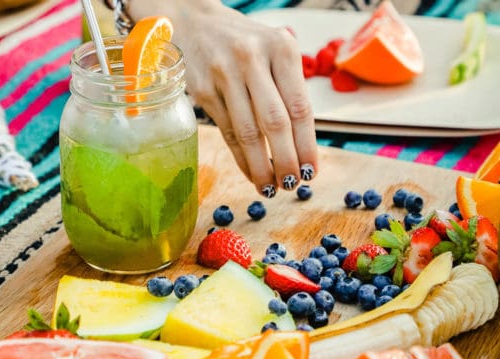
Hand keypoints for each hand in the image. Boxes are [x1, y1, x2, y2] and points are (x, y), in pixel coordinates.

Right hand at [128, 0, 317, 196]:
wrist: (194, 23)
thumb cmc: (243, 44)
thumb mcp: (272, 52)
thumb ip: (288, 89)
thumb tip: (302, 147)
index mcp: (281, 48)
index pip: (299, 106)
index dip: (307, 144)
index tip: (311, 170)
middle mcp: (252, 58)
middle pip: (275, 122)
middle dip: (286, 160)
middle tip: (292, 184)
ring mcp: (224, 74)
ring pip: (248, 132)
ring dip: (261, 166)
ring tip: (271, 187)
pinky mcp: (203, 90)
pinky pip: (227, 132)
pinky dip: (241, 158)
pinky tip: (251, 173)